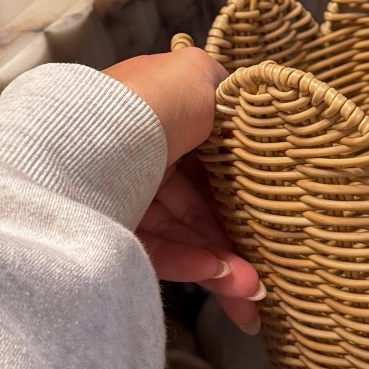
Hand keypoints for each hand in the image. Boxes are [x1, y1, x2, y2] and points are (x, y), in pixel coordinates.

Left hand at [106, 44, 264, 332]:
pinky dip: (192, 264)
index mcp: (161, 116)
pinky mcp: (110, 230)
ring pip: (183, 233)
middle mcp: (143, 155)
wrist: (94, 139)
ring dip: (224, 261)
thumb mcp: (197, 76)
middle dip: (239, 238)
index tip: (275, 213)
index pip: (210, 158)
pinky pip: (158, 251)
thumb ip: (225, 89)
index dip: (244, 186)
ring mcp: (126, 195)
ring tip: (254, 292)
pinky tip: (223, 277)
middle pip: (200, 203)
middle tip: (270, 272)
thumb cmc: (151, 103)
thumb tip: (245, 103)